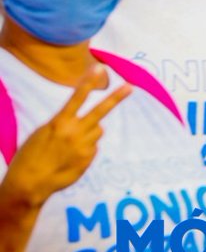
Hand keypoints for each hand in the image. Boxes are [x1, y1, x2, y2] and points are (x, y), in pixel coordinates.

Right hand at [5, 70, 130, 207]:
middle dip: (116, 98)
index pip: (76, 98)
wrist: (29, 183)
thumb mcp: (43, 133)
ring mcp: (83, 147)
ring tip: (70, 145)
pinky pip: (93, 147)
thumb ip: (65, 124)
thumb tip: (88, 124)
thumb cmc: (32, 155)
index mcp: (59, 123)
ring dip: (89, 133)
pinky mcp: (88, 159)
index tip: (98, 68)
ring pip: (97, 130)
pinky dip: (85, 149)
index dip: (88, 82)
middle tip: (131, 86)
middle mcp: (74, 133)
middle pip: (99, 112)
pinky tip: (70, 158)